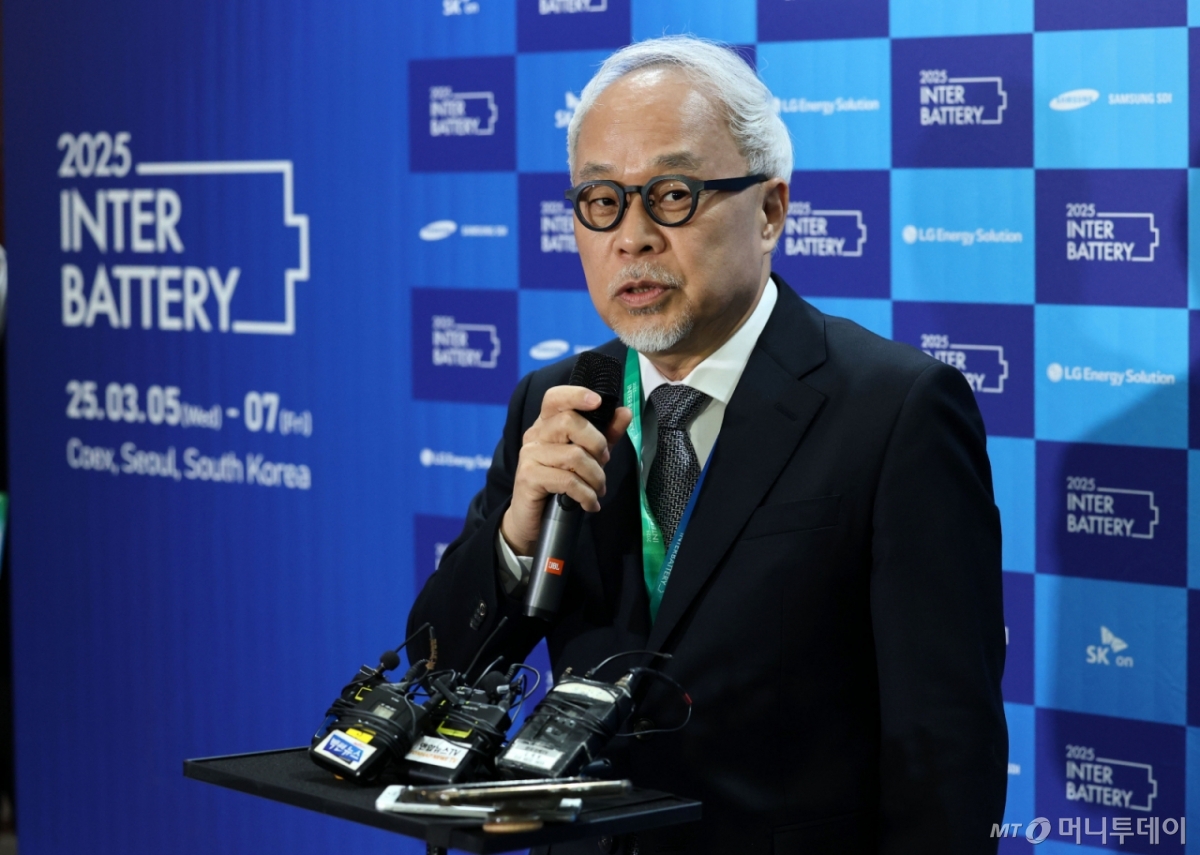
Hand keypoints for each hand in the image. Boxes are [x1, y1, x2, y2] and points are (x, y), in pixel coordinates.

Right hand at [500, 385, 632, 555]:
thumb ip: (606, 434)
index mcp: (547, 424)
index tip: (598, 402)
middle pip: (570, 422)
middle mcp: (535, 435)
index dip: (576, 394)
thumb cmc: (560, 483)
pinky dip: (586, 494)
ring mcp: (530, 455)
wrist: (532, 519)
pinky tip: (591, 504)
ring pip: (574, 456)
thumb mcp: (588, 456)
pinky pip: (567, 480)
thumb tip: (625, 412)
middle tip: (604, 463)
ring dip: (595, 477)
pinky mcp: (528, 477)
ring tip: (598, 489)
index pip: (555, 398)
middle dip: (597, 444)